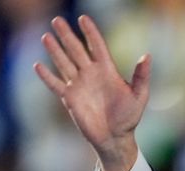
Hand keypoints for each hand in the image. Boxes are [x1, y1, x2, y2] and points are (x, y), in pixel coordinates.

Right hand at [34, 15, 150, 170]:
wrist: (115, 138)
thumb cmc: (129, 117)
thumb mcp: (139, 95)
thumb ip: (141, 76)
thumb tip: (147, 55)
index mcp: (107, 70)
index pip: (96, 46)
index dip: (90, 32)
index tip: (83, 18)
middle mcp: (90, 74)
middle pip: (76, 50)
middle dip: (67, 35)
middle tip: (57, 20)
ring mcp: (79, 85)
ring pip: (64, 63)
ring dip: (55, 50)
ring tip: (46, 36)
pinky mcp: (70, 99)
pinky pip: (55, 85)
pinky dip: (46, 76)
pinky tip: (38, 65)